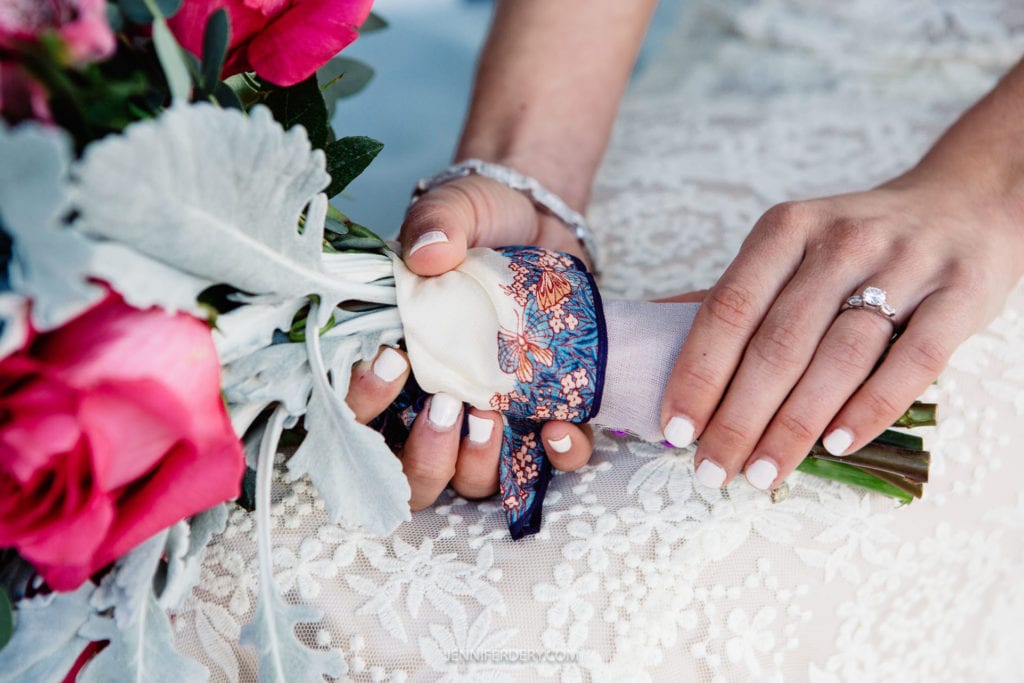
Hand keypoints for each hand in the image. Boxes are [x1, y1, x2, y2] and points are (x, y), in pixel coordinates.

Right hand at [345, 174, 594, 510]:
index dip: (364, 402)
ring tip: (493, 417)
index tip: (394, 360)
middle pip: (411, 475)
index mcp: (395, 365)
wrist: (540, 222)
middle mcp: (433, 405)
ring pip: (471, 482)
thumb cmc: (481, 223)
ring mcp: (489, 419)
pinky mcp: (543, 416)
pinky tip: (559, 428)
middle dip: (424, 455)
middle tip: (447, 405)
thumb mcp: (455, 208)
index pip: (356, 412)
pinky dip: (556, 456)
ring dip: (479, 464)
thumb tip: (428, 252)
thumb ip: (436, 222)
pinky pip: (549, 463)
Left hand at [660, 174, 1023, 491]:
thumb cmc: (857, 242)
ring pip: (838, 358)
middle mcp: (841, 243)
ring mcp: (905, 266)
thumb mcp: (791, 245)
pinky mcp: (960, 296)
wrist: (965, 203)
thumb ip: (736, 293)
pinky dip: (871, 409)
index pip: (729, 309)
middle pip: (778, 344)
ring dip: (794, 426)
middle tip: (711, 469)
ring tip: (761, 473)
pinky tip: (835, 447)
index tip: (675, 428)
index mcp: (787, 230)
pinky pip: (911, 362)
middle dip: (737, 417)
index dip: (698, 373)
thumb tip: (654, 329)